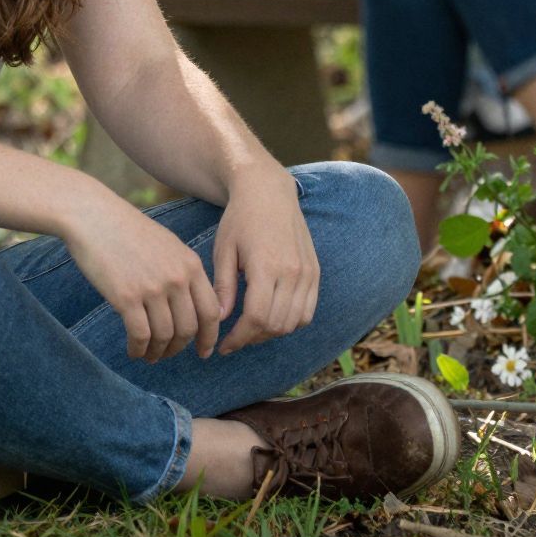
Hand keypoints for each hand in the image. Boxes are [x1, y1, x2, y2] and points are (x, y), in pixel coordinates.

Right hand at [63, 185, 222, 362]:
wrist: (94, 217)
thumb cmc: (128, 232)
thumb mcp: (167, 246)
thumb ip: (184, 273)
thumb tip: (193, 309)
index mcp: (190, 264)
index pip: (211, 312)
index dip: (208, 337)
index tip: (203, 351)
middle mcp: (176, 277)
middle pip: (189, 329)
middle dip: (179, 348)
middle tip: (167, 354)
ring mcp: (153, 287)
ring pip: (165, 336)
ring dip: (157, 352)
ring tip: (149, 355)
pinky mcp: (127, 297)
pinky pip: (141, 336)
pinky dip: (138, 350)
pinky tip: (133, 350)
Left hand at [212, 166, 320, 355]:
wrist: (269, 191)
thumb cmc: (240, 219)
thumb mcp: (224, 250)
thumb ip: (224, 287)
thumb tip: (220, 320)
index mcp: (266, 265)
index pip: (257, 318)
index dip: (239, 338)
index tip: (224, 345)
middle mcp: (292, 271)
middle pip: (276, 325)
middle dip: (252, 338)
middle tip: (235, 337)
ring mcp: (307, 272)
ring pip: (293, 322)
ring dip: (272, 332)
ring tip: (252, 327)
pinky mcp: (315, 271)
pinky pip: (308, 311)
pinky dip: (292, 322)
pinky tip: (273, 316)